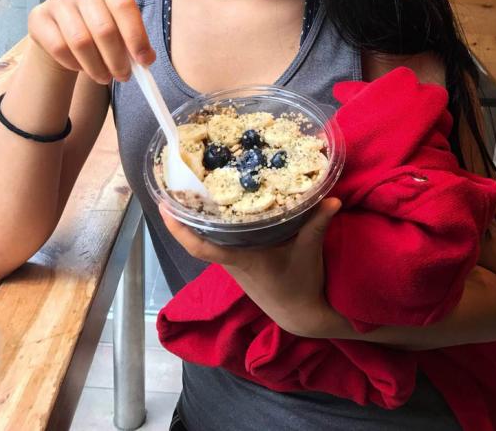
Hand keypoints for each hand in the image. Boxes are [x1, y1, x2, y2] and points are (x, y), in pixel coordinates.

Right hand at [27, 0, 154, 84]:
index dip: (136, 35)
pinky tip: (82, 68)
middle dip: (117, 59)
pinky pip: (59, 47)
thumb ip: (134, 40)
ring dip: (97, 66)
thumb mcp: (120, 28)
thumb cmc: (98, 28)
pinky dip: (74, 63)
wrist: (61, 29)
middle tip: (124, 76)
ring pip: (81, 41)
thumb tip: (146, 59)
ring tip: (105, 77)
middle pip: (104, 28)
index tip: (145, 61)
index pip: (124, 6)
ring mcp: (58, 0)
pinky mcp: (39, 17)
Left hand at [159, 197, 343, 336]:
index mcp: (241, 258)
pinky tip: (220, 203)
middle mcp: (232, 259)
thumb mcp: (309, 251)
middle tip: (177, 181)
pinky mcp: (242, 260)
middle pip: (198, 236)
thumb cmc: (301, 285)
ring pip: (209, 237)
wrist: (302, 314)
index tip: (164, 208)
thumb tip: (332, 197)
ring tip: (194, 185)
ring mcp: (235, 261)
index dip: (179, 230)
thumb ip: (318, 223)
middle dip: (185, 212)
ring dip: (199, 216)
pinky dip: (215, 223)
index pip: (200, 247)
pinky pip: (221, 240)